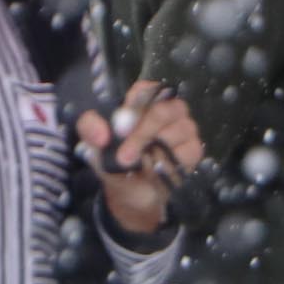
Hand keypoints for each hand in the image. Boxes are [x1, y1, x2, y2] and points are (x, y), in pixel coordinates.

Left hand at [77, 79, 202, 237]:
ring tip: (138, 166)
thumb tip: (102, 134)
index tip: (120, 127)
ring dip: (154, 152)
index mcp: (143, 102)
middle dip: (142, 134)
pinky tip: (156, 170)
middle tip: (124, 156)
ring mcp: (184, 128)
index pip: (145, 89)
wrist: (128, 194)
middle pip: (163, 110)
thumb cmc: (114, 162)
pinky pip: (186, 151)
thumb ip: (89, 129)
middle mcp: (167, 110)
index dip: (134, 105)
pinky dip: (169, 163)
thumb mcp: (93, 145)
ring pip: (177, 131)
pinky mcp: (194, 150)